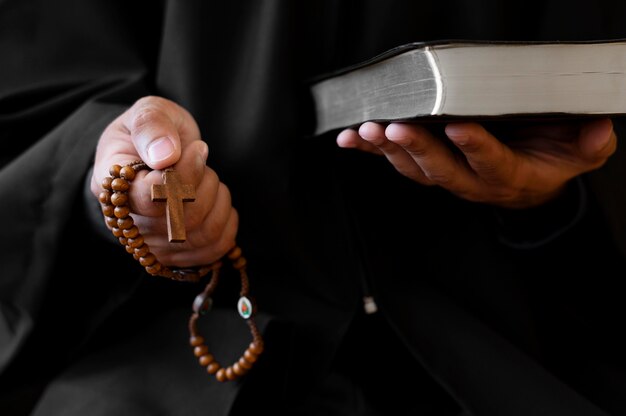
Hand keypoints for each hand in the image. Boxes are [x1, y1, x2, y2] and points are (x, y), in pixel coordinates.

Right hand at [90, 95, 237, 266]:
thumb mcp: (149, 112)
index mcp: (111, 186)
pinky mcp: (176, 254)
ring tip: (207, 177)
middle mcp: (127, 223)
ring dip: (218, 199)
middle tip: (200, 157)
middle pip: (182, 219)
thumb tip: (165, 155)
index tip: (198, 148)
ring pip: (202, 234)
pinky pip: (215, 247)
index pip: (152, 197)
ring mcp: (152, 243)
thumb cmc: (152, 131)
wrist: (154, 153)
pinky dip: (227, 220)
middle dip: (205, 182)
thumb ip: (152, 126)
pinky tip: (216, 200)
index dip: (185, 174)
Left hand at [336, 118, 616, 208]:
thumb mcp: (578, 155)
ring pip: (412, 169)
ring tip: (366, 130)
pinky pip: (395, 162)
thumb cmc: (548, 163)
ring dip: (387, 150)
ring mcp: (445, 177)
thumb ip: (588, 146)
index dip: (475, 146)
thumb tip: (597, 130)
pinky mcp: (427, 168)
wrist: (524, 187)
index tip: (458, 126)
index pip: (490, 162)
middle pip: (441, 169)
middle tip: (395, 129)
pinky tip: (350, 139)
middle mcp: (470, 182)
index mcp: (507, 177)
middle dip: (417, 149)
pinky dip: (371, 151)